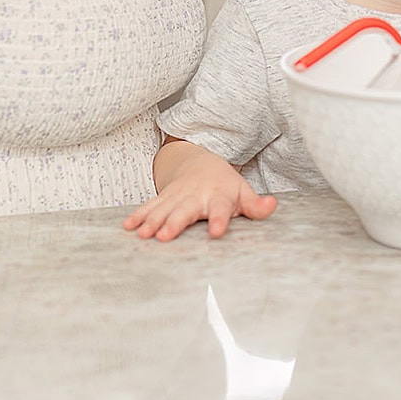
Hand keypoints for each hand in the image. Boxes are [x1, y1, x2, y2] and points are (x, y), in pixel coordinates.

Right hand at [125, 141, 276, 239]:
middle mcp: (196, 196)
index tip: (217, 231)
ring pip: (164, 208)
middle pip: (185, 210)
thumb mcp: (243, 192)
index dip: (219, 219)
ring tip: (143, 235)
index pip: (220, 208)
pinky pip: (150, 206)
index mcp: (218, 196)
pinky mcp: (164, 197)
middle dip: (174, 222)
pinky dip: (139, 215)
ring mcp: (178, 196)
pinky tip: (128, 227)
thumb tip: (272, 205)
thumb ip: (256, 205)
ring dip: (152, 220)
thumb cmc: (226, 185)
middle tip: (164, 236)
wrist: (201, 163)